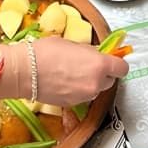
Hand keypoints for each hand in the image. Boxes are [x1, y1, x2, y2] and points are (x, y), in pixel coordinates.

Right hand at [1, 37, 128, 106]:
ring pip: (97, 89)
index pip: (122, 68)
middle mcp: (95, 83)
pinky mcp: (73, 104)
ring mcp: (85, 96)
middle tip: (90, 63)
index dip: (117, 62)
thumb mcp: (72, 43)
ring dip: (91, 82)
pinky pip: (84, 96)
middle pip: (110, 80)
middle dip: (103, 72)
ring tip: (75, 71)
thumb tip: (97, 52)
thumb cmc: (45, 52)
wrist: (25, 71)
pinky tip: (67, 80)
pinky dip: (80, 89)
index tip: (112, 59)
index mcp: (99, 65)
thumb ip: (89, 50)